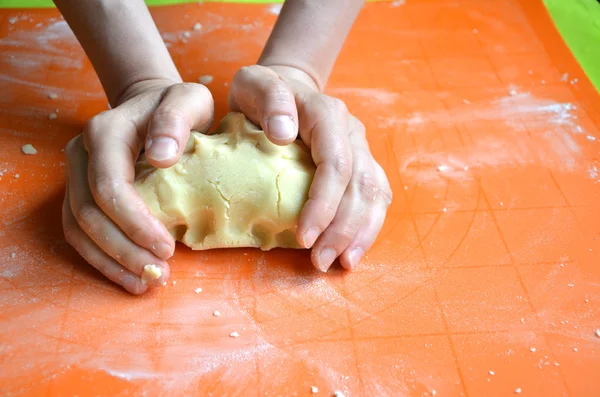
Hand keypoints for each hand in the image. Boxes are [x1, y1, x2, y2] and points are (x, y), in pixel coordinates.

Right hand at [62, 79, 213, 293]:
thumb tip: (162, 156)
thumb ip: (177, 119)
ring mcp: (76, 175)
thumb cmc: (177, 106)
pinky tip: (130, 276)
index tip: (167, 249)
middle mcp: (82, 154)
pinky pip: (80, 233)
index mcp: (106, 132)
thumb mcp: (189, 99)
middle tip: (159, 275)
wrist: (153, 107)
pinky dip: (103, 259)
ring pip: (80, 229)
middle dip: (124, 250)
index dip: (134, 223)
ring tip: (145, 283)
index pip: (109, 186)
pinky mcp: (80, 194)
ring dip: (111, 262)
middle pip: (90, 214)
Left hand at [229, 65, 391, 271]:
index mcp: (326, 113)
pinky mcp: (362, 164)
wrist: (287, 88)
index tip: (302, 237)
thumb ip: (268, 98)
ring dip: (360, 233)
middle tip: (319, 261)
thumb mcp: (253, 83)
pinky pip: (376, 197)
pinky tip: (353, 251)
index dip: (323, 204)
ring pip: (375, 194)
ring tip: (341, 263)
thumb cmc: (262, 93)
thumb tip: (283, 133)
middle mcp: (351, 132)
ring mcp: (360, 148)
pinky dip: (367, 227)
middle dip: (341, 228)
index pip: (335, 163)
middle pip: (359, 185)